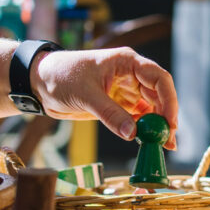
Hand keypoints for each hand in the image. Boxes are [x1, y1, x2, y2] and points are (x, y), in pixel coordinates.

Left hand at [33, 47, 178, 149]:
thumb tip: (133, 134)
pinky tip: (147, 143)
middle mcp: (131, 75)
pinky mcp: (118, 105)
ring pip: (151, 109)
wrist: (40, 83)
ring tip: (161, 146)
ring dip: (156, 127)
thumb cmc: (61, 76)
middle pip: (159, 96)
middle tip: (168, 141)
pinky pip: (137, 118)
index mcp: (127, 62)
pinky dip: (143, 130)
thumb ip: (110, 114)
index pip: (159, 79)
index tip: (170, 122)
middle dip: (166, 118)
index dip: (169, 100)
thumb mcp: (85, 95)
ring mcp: (126, 91)